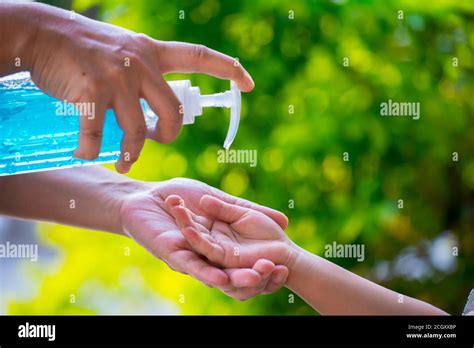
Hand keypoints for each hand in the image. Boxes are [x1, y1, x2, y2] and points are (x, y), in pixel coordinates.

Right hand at [18, 3, 253, 172]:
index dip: (228, 70)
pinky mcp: (91, 91)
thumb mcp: (124, 52)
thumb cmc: (83, 49)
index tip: (249, 83)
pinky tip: (86, 152)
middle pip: (174, 113)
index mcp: (152, 53)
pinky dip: (92, 150)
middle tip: (157, 140)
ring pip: (139, 131)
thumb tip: (155, 108)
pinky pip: (99, 134)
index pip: (200, 57)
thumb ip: (144, 73)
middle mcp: (140, 64)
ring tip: (123, 161)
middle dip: (170, 135)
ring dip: (133, 154)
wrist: (40, 34)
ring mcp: (117, 78)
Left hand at [119, 178, 288, 299]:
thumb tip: (284, 220)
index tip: (284, 267)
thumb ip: (246, 208)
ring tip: (254, 281)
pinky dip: (205, 272)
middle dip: (252, 274)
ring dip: (234, 278)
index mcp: (219, 244)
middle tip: (276, 276)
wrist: (146, 196)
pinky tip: (220, 278)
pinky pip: (191, 265)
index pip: (244, 258)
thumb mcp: (220, 200)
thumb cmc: (179, 195)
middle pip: (233, 269)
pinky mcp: (174, 256)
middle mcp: (208, 255)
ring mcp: (191, 257)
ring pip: (215, 272)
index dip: (261, 263)